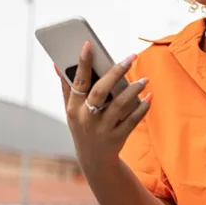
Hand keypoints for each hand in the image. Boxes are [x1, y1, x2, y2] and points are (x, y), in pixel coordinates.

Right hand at [57, 41, 150, 166]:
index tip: (88, 45)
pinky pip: (132, 121)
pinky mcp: (117, 138)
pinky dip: (142, 109)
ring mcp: (102, 129)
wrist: (93, 160)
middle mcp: (86, 118)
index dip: (82, 63)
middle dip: (115, 72)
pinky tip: (148, 98)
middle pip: (100, 92)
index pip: (78, 82)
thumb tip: (57, 64)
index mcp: (73, 108)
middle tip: (131, 57)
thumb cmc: (82, 126)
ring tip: (144, 80)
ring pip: (119, 106)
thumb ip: (66, 87)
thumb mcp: (70, 110)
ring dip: (133, 91)